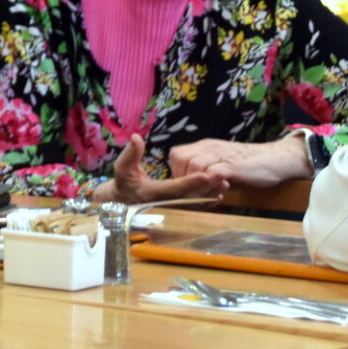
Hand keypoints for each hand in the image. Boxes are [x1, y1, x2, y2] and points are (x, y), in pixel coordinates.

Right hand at [94, 134, 226, 204]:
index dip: (190, 182)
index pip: (173, 189)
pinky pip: (194, 208)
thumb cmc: (123, 182)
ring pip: (194, 205)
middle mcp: (163, 204)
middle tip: (222, 176)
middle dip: (206, 188)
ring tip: (225, 182)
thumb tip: (136, 137)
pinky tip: (219, 193)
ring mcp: (170, 210)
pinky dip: (207, 201)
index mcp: (151, 193)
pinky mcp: (176, 211)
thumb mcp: (122, 168)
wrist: (122, 203)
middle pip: (189, 198)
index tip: (205, 174)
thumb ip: (130, 154)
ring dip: (210, 195)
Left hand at [168, 134, 311, 188]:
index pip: (176, 155)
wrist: (276, 159)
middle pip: (180, 159)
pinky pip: (212, 174)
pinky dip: (212, 187)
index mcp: (204, 147)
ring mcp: (221, 155)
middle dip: (184, 180)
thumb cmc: (248, 166)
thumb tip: (189, 191)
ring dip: (198, 186)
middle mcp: (209, 147)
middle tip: (197, 194)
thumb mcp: (221, 168)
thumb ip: (205, 175)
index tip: (189, 187)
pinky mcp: (232, 165)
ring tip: (210, 196)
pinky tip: (221, 195)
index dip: (177, 173)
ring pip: (194, 167)